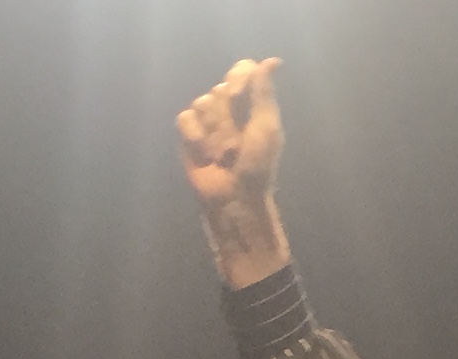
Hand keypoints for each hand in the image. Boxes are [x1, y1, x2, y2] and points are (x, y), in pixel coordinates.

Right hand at [176, 58, 290, 287]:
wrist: (234, 199)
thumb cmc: (257, 168)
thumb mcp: (266, 129)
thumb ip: (265, 94)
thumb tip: (272, 61)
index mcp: (253, 107)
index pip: (243, 72)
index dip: (239, 79)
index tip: (240, 95)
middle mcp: (230, 111)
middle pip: (221, 89)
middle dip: (229, 115)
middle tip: (238, 143)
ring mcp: (208, 122)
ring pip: (202, 102)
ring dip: (214, 130)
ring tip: (224, 154)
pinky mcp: (189, 135)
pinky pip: (186, 118)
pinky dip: (196, 137)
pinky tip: (205, 155)